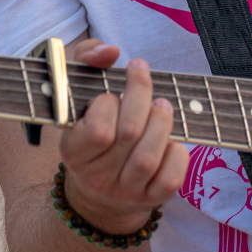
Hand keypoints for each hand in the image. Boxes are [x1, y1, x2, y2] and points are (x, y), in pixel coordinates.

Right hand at [58, 39, 188, 234]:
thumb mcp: (80, 89)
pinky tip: (170, 140)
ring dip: (162, 121)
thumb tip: (110, 51)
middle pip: (129, 133)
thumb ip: (88, 57)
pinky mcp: (151, 199)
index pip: (97, 130)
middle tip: (143, 77)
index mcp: (74, 152)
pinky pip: (170, 178)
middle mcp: (97, 177)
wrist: (100, 189)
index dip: (109, 103)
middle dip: (143, 96)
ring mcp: (125, 191)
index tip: (111, 91)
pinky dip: (177, 154)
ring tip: (162, 105)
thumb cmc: (93, 123)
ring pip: (149, 156)